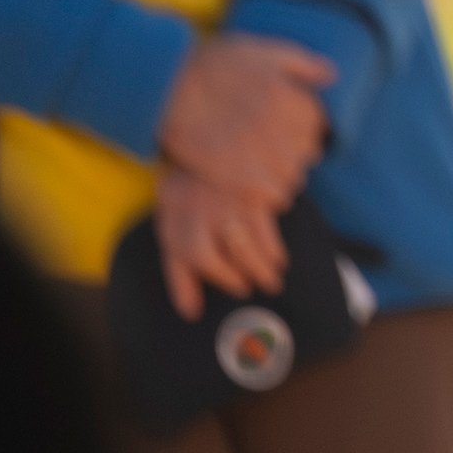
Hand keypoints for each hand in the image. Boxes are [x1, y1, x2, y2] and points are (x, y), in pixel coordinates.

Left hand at [155, 163, 289, 320]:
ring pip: (253, 236)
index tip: (239, 288)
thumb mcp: (173, 233)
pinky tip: (279, 254)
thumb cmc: (188, 198)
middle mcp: (203, 205)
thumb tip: (191, 312)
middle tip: (263, 285)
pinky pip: (270, 217)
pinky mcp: (252, 185)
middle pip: (232, 247)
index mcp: (178, 217)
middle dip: (252, 272)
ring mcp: (229, 194)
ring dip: (267, 262)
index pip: (197, 254)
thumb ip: (180, 274)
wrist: (202, 139)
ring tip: (274, 274)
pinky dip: (275, 241)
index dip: (222, 275)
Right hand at [160, 33, 333, 206]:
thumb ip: (302, 63)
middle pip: (307, 152)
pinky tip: (254, 184)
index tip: (289, 129)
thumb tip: (332, 75)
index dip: (304, 128)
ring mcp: (257, 151)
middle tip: (273, 149)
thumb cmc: (214, 64)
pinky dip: (269, 193)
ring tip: (263, 168)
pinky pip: (271, 194)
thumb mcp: (263, 51)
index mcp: (288, 96)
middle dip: (295, 151)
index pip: (317, 124)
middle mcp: (278, 125)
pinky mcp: (235, 175)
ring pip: (293, 176)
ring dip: (283, 175)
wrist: (166, 86)